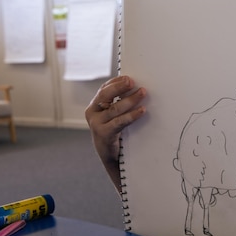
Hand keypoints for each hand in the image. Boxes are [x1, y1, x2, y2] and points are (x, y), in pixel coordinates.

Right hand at [85, 75, 146, 191]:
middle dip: (120, 87)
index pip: (104, 89)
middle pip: (105, 95)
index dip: (116, 82)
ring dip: (130, 99)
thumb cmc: (115, 132)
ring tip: (143, 93)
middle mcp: (92, 113)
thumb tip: (136, 87)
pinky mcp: (104, 134)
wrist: (112, 157)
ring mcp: (96, 124)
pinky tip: (142, 110)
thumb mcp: (113, 116)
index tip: (129, 77)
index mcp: (94, 106)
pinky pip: (120, 122)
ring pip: (115, 108)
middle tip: (133, 82)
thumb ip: (118, 103)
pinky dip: (132, 115)